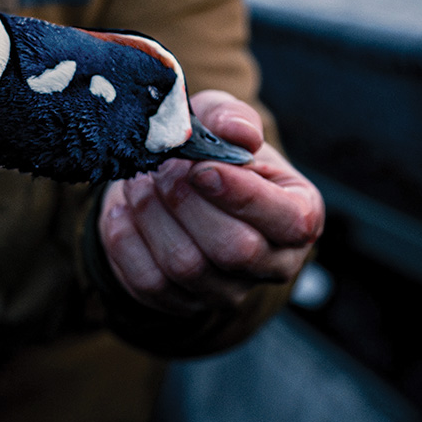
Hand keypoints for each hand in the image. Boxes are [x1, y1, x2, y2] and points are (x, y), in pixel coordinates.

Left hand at [99, 90, 323, 315]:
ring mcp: (226, 290)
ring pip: (187, 266)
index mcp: (298, 215)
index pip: (291, 221)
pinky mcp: (181, 302)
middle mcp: (271, 262)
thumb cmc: (211, 152)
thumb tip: (236, 131)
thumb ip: (233, 119)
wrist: (172, 183)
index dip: (244, 196)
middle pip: (235, 250)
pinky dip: (128, 242)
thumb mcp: (224, 121)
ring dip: (153, 216)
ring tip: (138, 180)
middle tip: (162, 167)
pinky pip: (150, 284)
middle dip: (187, 202)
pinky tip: (123, 210)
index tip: (201, 168)